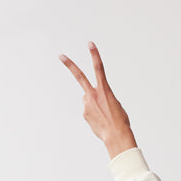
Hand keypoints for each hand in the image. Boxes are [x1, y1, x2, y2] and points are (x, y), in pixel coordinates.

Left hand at [59, 43, 136, 158]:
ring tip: (105, 117)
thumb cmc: (120, 122)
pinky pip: (89, 112)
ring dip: (95, 107)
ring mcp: (87, 104)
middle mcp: (93, 95)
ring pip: (89, 101)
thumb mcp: (115, 105)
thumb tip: (87, 99)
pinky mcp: (84, 113)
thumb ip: (102, 97)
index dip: (94, 55)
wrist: (117, 136)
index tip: (90, 44)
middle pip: (80, 76)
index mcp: (104, 90)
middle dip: (70, 65)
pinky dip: (95, 116)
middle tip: (60, 56)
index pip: (99, 68)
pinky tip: (101, 122)